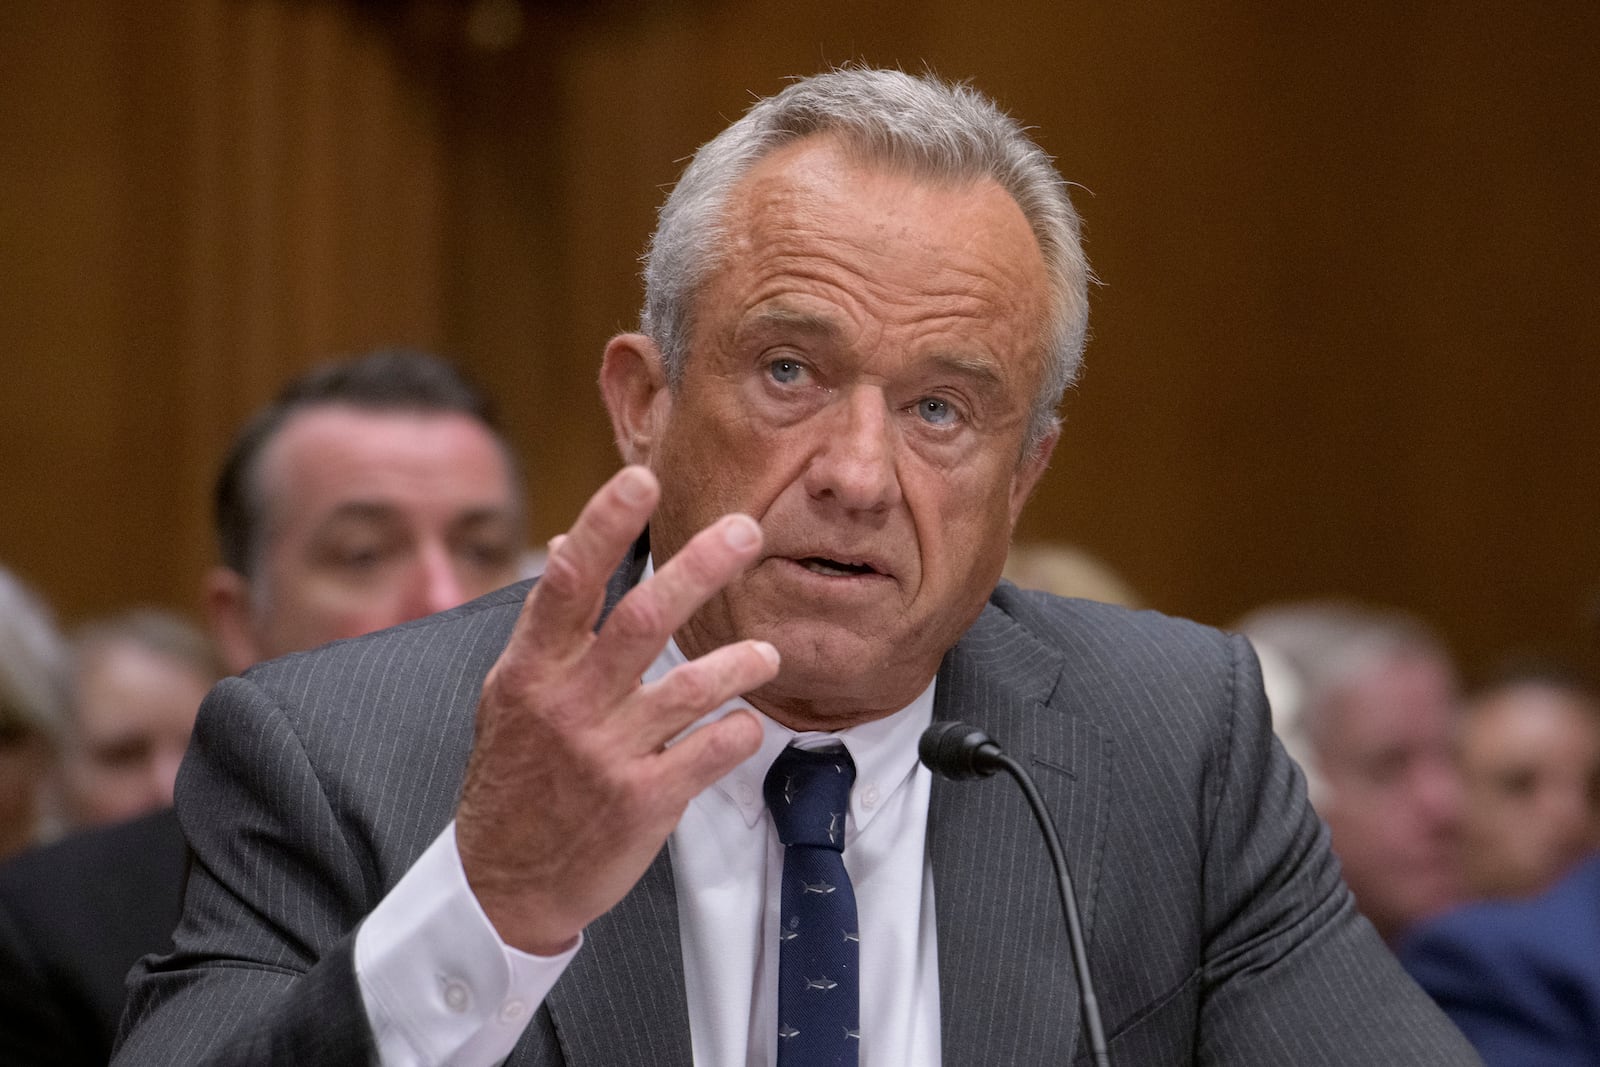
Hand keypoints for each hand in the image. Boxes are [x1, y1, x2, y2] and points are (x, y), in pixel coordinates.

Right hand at [455, 465, 778, 954]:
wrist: (505, 879)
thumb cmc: (515, 775)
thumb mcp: (511, 694)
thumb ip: (546, 625)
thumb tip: (561, 543)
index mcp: (531, 669)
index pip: (569, 582)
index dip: (605, 526)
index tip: (642, 479)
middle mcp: (568, 704)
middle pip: (643, 618)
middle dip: (701, 568)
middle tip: (747, 530)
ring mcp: (607, 754)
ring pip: (688, 687)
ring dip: (738, 663)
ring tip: (768, 653)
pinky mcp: (642, 801)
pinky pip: (708, 752)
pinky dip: (737, 732)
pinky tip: (745, 723)